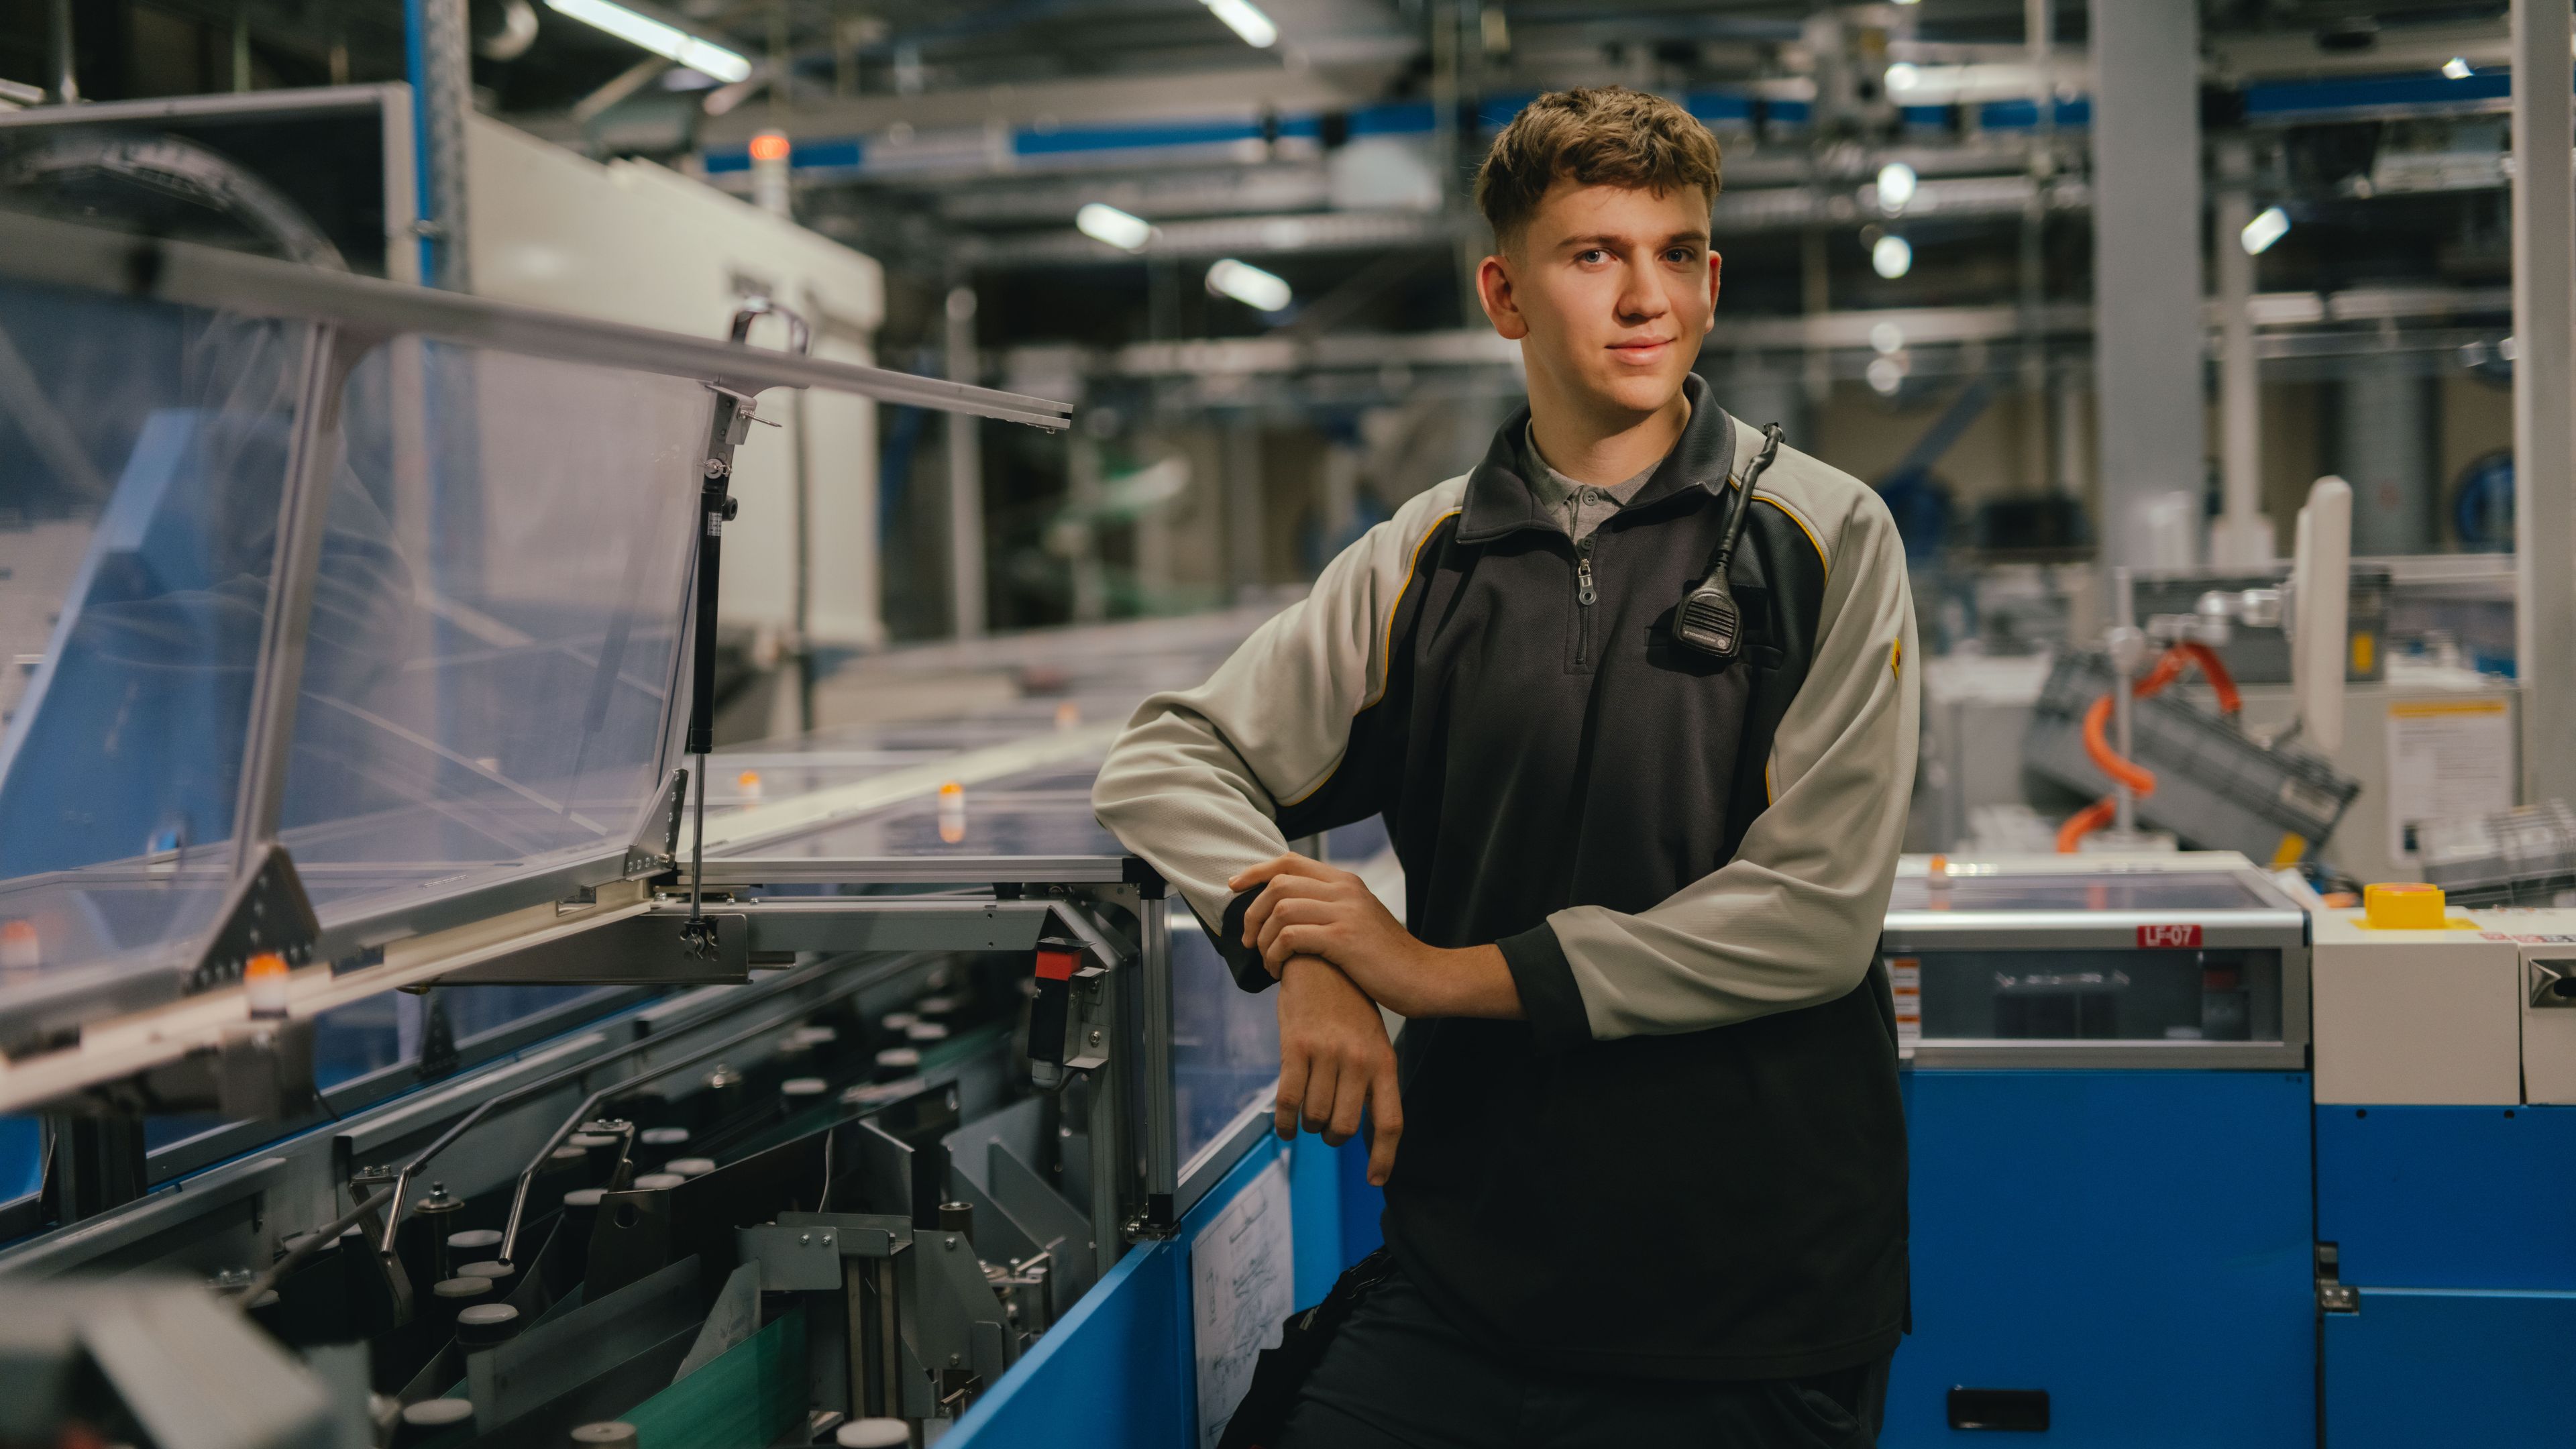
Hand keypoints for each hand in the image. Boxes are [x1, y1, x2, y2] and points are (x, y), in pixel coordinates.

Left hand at [1232, 854, 1520, 1019]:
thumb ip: (1329, 910)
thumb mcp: (1359, 922)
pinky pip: (1290, 936)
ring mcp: (1345, 912)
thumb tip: (1287, 913)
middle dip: (1251, 913)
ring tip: (1267, 962)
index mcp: (1346, 882)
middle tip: (1248, 942)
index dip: (1255, 871)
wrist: (1425, 978)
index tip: (1232, 886)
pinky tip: (1280, 972)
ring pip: (1280, 910)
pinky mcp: (1344, 939)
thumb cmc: (1387, 960)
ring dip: (1263, 939)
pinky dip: (1275, 955)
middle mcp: (1344, 889)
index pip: (1289, 861)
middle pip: (1278, 884)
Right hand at [1275, 956, 1401, 1185]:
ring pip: (1315, 1115)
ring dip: (1308, 1125)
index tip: (1374, 1180)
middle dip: (1332, 1136)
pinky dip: (1284, 1123)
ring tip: (1305, 1116)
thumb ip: (1371, 1079)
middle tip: (1325, 1129)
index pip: (1390, 1122)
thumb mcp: (1371, 1040)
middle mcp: (1359, 1060)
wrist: (1321, 962)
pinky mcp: (1296, 1047)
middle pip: (1346, 1127)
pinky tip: (1284, 1127)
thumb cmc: (1348, 1007)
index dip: (1384, 1158)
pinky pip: (1289, 1101)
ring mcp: (1327, 1054)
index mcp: (1384, 1060)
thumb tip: (1364, 1126)